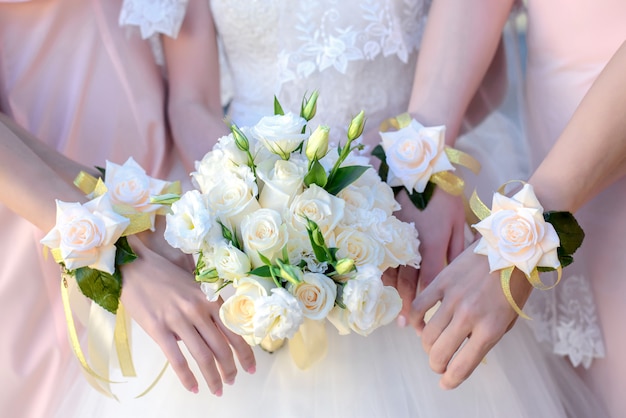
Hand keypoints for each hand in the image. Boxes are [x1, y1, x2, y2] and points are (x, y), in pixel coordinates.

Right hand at [121, 236, 255, 395]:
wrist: (134, 266)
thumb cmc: (164, 274)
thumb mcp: (193, 286)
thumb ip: (205, 308)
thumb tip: (211, 334)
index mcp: (210, 299)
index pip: (234, 331)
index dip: (245, 353)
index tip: (251, 367)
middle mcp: (198, 310)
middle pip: (221, 347)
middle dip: (230, 369)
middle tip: (233, 381)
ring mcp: (179, 320)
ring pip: (203, 356)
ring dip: (213, 377)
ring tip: (217, 389)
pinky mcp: (159, 329)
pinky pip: (177, 360)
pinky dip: (187, 377)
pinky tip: (193, 388)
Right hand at [388, 188, 466, 322]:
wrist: (416, 166)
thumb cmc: (443, 194)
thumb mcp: (458, 219)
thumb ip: (457, 249)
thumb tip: (458, 274)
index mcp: (430, 243)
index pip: (427, 283)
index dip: (425, 306)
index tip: (424, 323)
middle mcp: (408, 245)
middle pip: (406, 284)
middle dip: (407, 308)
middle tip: (408, 327)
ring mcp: (392, 238)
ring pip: (389, 273)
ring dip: (392, 295)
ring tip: (394, 312)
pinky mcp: (382, 231)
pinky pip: (379, 259)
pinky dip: (380, 276)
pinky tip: (382, 288)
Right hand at [409, 241, 531, 388]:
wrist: (511, 248)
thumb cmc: (514, 285)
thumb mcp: (508, 318)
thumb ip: (486, 336)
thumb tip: (464, 351)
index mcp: (490, 329)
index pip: (462, 365)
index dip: (450, 380)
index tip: (446, 383)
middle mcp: (469, 316)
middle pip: (439, 353)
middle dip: (437, 365)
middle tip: (438, 365)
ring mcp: (453, 298)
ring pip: (427, 333)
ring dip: (427, 346)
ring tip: (432, 345)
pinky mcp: (442, 281)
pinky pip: (419, 306)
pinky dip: (415, 319)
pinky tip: (419, 324)